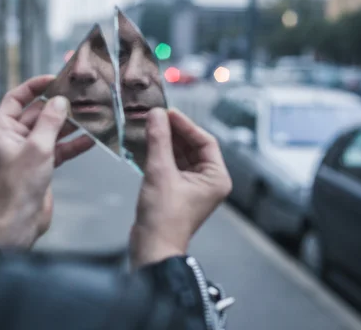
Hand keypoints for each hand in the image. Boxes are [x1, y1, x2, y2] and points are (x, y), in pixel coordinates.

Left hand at [0, 76, 94, 248]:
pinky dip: (73, 144)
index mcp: (2, 129)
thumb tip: (60, 101)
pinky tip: (91, 139)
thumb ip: (51, 122)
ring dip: (69, 126)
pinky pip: (59, 149)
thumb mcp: (38, 148)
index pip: (16, 98)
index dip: (34, 87)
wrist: (19, 222)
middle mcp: (13, 138)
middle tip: (79, 98)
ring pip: (51, 131)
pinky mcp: (42, 166)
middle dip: (58, 107)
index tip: (54, 80)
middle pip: (37, 114)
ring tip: (90, 116)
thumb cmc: (19, 186)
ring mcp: (28, 152)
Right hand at [130, 108, 231, 267]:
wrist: (151, 248)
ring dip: (163, 143)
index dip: (186, 125)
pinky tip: (144, 145)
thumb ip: (159, 140)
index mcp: (216, 178)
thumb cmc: (164, 219)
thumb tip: (156, 115)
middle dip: (173, 132)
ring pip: (179, 155)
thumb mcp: (160, 172)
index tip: (168, 113)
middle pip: (191, 147)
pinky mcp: (176, 191)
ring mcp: (192, 187)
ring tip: (147, 128)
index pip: (205, 141)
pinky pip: (169, 166)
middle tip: (155, 117)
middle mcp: (208, 181)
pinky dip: (158, 155)